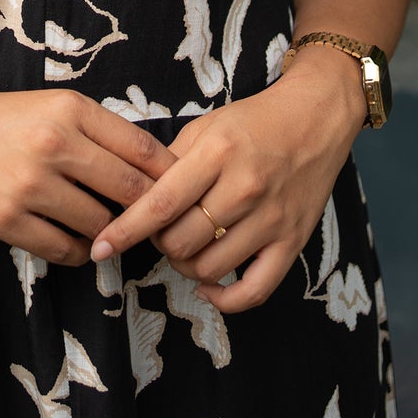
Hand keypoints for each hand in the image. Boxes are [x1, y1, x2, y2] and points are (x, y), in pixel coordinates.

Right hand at [0, 79, 176, 266]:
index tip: (180, 192)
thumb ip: (99, 132)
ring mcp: (29, 184)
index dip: (169, 176)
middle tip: (155, 226)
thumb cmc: (2, 120)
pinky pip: (64, 250)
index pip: (143, 149)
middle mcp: (53, 143)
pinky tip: (75, 242)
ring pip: (100, 226)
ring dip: (110, 235)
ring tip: (109, 234)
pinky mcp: (6, 219)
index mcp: (71, 109)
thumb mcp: (53, 106)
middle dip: (149, 214)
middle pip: (130, 191)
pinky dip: (78, 252)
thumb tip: (155, 170)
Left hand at [90, 63, 362, 312]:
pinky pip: (254, 290)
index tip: (101, 247)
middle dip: (159, 243)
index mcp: (217, 153)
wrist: (316, 117)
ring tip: (186, 248)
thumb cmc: (254, 121)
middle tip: (161, 231)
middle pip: (181, 242)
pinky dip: (225, 300)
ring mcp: (271, 218)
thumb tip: (138, 200)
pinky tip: (209, 287)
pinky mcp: (293, 242)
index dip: (126, 230)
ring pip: (210, 268)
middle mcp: (244, 188)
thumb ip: (172, 162)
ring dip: (186, 267)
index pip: (161, 203)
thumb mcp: (207, 126)